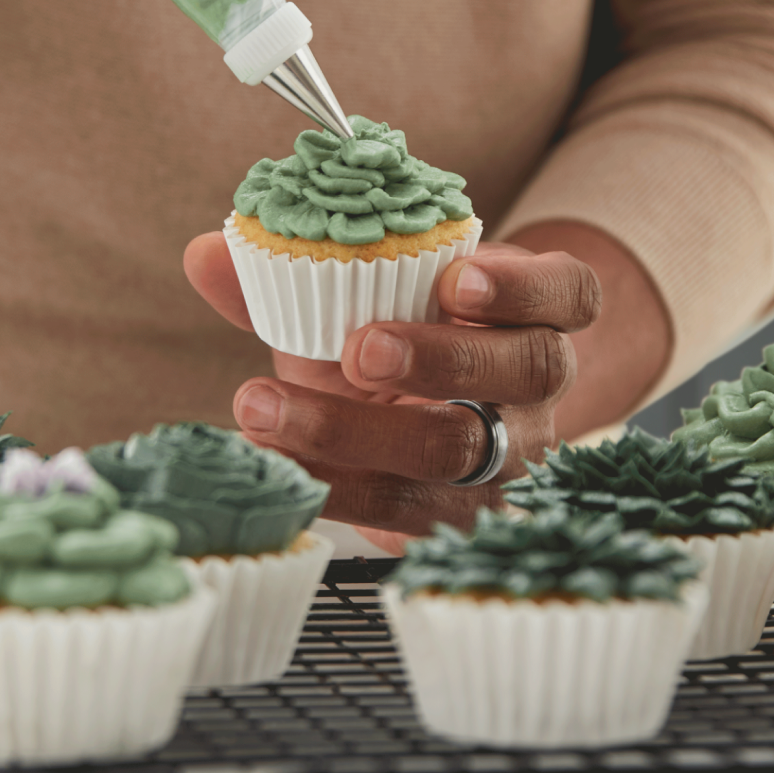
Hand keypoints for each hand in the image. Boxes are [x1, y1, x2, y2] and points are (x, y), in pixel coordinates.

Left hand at [182, 233, 604, 549]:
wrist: (422, 429)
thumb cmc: (400, 344)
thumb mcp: (365, 302)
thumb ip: (293, 276)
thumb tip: (205, 253)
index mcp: (535, 316)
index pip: (568, 294)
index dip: (523, 288)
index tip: (457, 278)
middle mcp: (535, 391)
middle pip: (524, 372)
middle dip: (442, 359)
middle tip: (360, 348)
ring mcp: (505, 461)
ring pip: (460, 453)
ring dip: (358, 433)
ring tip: (270, 410)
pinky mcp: (459, 519)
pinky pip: (405, 515)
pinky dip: (334, 490)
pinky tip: (278, 469)